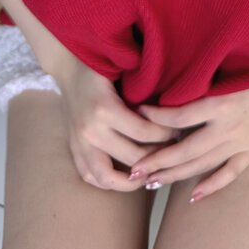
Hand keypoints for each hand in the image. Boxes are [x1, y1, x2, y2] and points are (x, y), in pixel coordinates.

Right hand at [54, 54, 180, 190]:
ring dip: (132, 180)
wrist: (70, 67)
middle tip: (172, 151)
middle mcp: (90, 130)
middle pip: (132, 156)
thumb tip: (176, 106)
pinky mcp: (73, 149)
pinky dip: (109, 182)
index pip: (143, 132)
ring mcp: (79, 143)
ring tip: (152, 172)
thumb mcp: (125, 70)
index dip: (165, 134)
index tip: (178, 130)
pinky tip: (128, 177)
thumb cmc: (104, 65)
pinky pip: (90, 177)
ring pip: (108, 177)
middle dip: (157, 156)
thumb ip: (145, 89)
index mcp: (104, 109)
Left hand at [127, 71, 248, 201]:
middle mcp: (231, 126)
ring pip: (203, 164)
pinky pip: (230, 173)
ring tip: (152, 182)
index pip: (180, 117)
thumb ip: (200, 79)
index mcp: (221, 102)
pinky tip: (193, 195)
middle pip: (186, 149)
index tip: (138, 115)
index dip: (157, 118)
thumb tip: (167, 85)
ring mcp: (243, 141)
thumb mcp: (225, 68)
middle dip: (158, 161)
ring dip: (176, 175)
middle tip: (134, 170)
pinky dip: (212, 185)